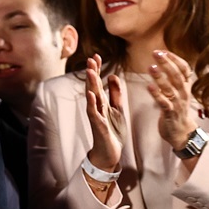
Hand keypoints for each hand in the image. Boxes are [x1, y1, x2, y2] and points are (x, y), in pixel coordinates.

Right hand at [84, 54, 126, 174]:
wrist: (110, 152)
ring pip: (92, 96)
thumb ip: (116, 94)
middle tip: (91, 58)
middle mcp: (96, 106)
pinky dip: (92, 103)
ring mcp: (95, 115)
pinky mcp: (98, 125)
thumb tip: (113, 76)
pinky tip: (92, 94)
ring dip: (90, 84)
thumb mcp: (118, 109)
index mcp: (102, 102)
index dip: (97, 69)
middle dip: (92, 72)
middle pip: (93, 86)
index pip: (98, 82)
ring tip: (90, 71)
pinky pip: (93, 112)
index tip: (96, 55)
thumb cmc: (112, 131)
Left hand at [149, 49, 200, 152]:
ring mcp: (178, 103)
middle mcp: (184, 93)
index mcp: (186, 86)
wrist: (181, 132)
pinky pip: (164, 103)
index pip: (185, 69)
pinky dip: (157, 94)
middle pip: (177, 76)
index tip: (163, 51)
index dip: (175, 59)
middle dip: (167, 64)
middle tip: (156, 53)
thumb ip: (174, 77)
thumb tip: (165, 59)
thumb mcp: (178, 91)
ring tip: (151, 67)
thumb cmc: (176, 108)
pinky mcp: (170, 113)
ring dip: (160, 77)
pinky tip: (149, 86)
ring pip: (170, 88)